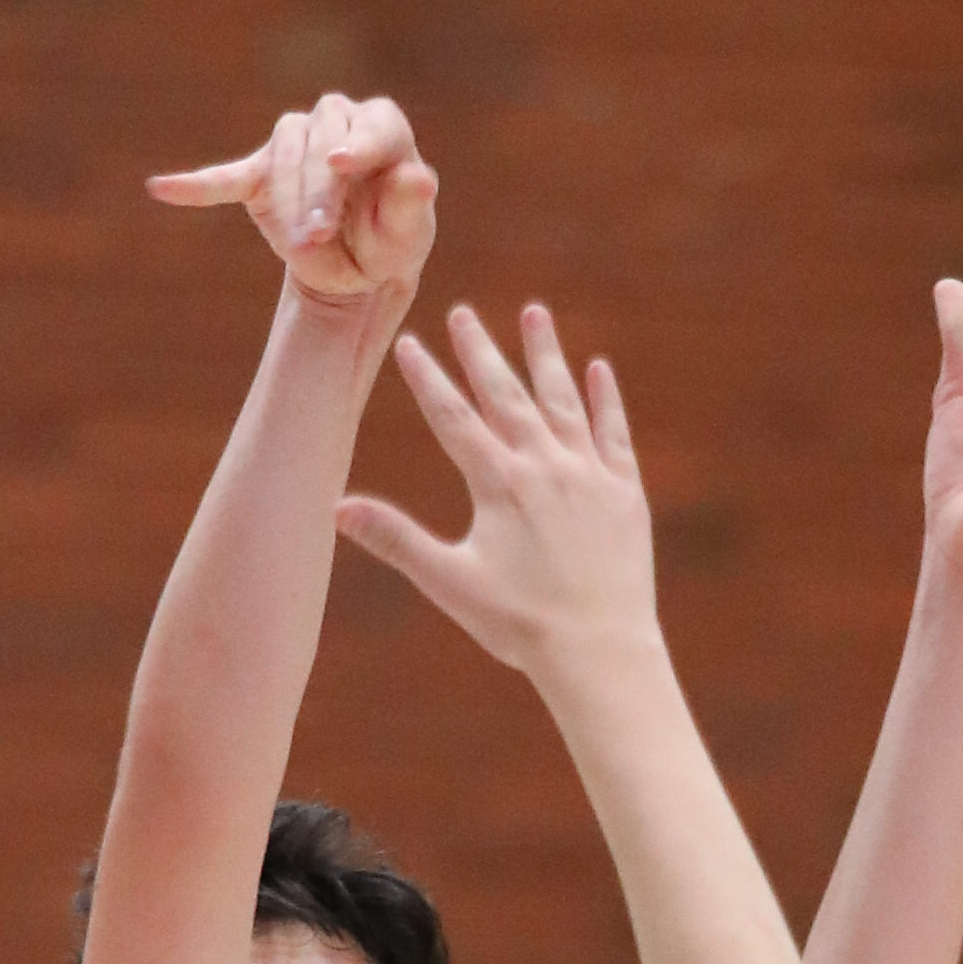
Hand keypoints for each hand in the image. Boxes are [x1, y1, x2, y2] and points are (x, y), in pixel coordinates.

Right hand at [149, 94, 436, 309]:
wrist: (356, 268)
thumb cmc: (389, 242)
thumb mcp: (408, 235)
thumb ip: (411, 206)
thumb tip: (422, 179)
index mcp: (382, 129)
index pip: (374, 124)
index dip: (357, 144)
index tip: (340, 164)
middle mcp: (337, 123)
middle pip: (320, 137)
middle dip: (318, 190)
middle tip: (318, 237)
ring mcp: (294, 145)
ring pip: (281, 154)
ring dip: (287, 200)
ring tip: (299, 247)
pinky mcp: (258, 176)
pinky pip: (226, 178)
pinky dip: (196, 185)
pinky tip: (161, 189)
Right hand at [337, 304, 659, 684]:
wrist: (599, 651)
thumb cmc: (520, 625)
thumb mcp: (449, 582)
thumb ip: (395, 538)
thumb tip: (336, 508)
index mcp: (499, 484)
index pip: (455, 418)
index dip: (428, 379)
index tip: (408, 342)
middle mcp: (545, 466)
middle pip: (507, 395)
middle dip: (480, 351)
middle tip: (462, 313)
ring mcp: (589, 474)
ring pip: (563, 400)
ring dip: (545, 354)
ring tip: (534, 313)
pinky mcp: (626, 493)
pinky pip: (613, 433)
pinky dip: (604, 399)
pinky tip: (597, 368)